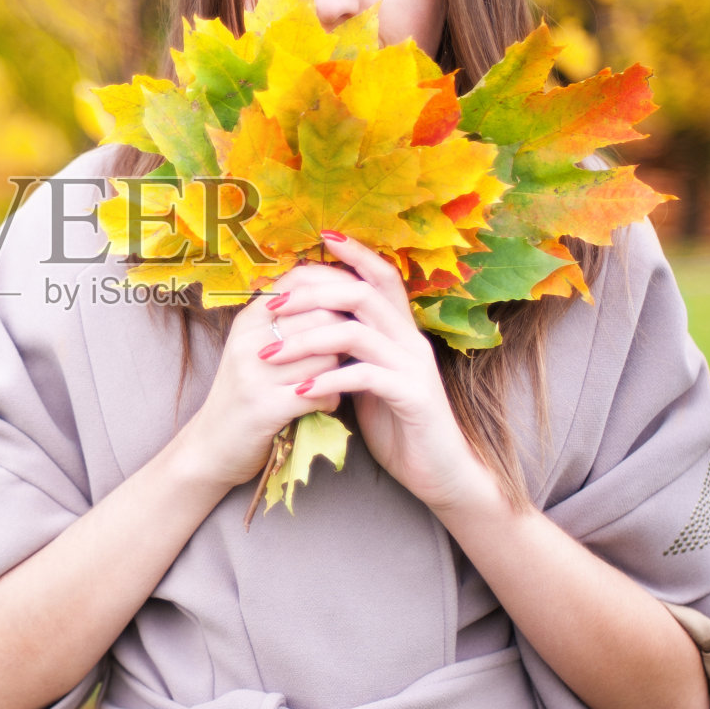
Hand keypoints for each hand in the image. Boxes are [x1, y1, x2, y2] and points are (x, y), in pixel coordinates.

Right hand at [178, 265, 346, 491]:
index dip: (337, 288)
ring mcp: (255, 373)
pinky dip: (332, 400)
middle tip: (351, 354)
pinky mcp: (265, 407)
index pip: (302, 281)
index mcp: (249, 319)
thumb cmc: (243, 395)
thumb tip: (340, 297)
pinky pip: (321, 392)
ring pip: (327, 355)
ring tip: (337, 382)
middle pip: (323, 316)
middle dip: (347, 335)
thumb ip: (288, 323)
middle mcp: (249, 340)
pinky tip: (327, 405)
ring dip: (342, 371)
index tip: (356, 307)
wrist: (209, 447)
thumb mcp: (254, 350)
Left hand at [257, 231, 496, 513]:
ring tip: (271, 354)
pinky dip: (329, 379)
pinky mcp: (413, 398)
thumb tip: (307, 326)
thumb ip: (350, 350)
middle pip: (362, 294)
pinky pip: (367, 377)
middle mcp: (411, 340)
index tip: (321, 236)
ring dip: (308, 339)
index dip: (355, 253)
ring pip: (358, 333)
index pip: (381, 276)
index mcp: (400, 330)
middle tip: (271, 306)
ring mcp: (414, 367)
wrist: (439, 472)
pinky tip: (301, 390)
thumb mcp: (368, 378)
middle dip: (312, 294)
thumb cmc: (398, 423)